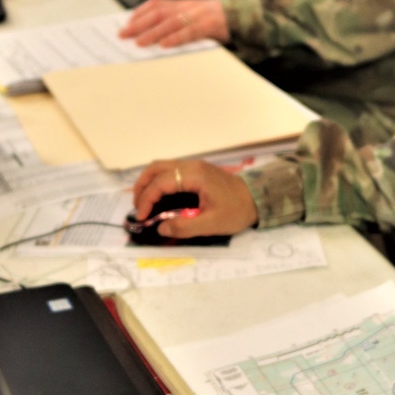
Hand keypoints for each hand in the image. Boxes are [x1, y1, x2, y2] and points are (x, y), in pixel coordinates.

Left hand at [118, 0, 228, 47]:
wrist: (247, 15)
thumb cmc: (219, 22)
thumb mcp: (196, 18)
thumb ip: (178, 24)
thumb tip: (154, 38)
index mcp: (184, 4)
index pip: (157, 4)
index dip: (140, 13)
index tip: (126, 22)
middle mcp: (189, 7)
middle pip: (158, 13)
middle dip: (138, 24)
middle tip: (123, 35)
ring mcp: (200, 15)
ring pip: (171, 22)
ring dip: (153, 33)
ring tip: (139, 42)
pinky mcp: (211, 25)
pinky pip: (191, 31)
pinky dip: (176, 38)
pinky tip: (164, 45)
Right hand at [132, 158, 258, 237]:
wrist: (257, 199)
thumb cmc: (237, 211)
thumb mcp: (212, 224)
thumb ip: (185, 227)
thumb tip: (161, 228)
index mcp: (195, 175)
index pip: (161, 183)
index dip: (147, 199)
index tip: (142, 217)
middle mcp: (192, 166)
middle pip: (156, 168)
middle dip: (142, 187)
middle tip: (137, 208)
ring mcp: (194, 166)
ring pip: (161, 167)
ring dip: (148, 182)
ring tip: (143, 202)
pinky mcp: (196, 170)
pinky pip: (170, 171)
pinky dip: (158, 181)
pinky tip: (158, 197)